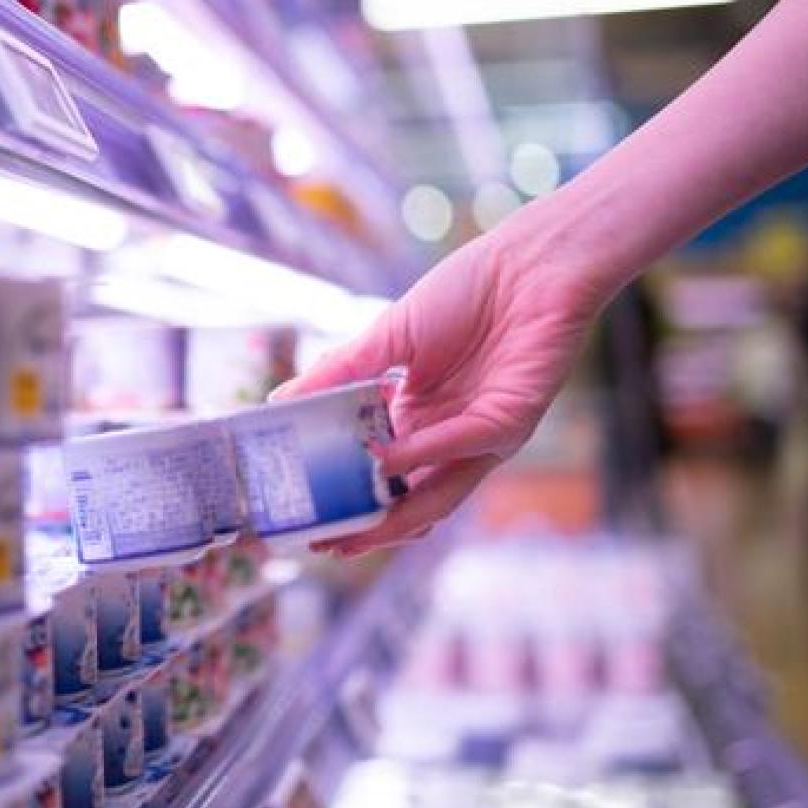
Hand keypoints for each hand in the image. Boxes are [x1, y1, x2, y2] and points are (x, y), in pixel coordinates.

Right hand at [271, 202, 611, 555]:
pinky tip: (383, 457)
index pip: (378, 475)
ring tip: (351, 530)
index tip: (304, 519)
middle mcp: (449, 438)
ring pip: (438, 495)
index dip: (345, 500)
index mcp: (419, 420)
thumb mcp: (386, 338)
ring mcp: (481, 435)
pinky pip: (460, 445)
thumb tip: (278, 402)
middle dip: (366, 529)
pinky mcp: (511, 419)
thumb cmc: (466, 293)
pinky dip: (421, 454)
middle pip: (407, 503)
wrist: (528, 263)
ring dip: (396, 517)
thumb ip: (338, 374)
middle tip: (322, 544)